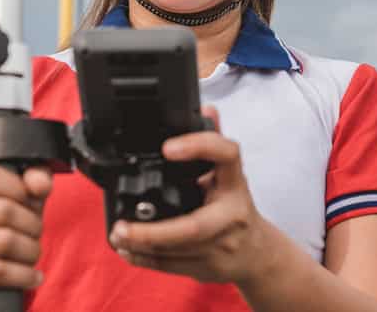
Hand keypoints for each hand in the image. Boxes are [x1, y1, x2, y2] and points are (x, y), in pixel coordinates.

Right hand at [0, 163, 51, 311]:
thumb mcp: (10, 202)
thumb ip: (30, 181)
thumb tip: (41, 184)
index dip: (18, 187)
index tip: (30, 202)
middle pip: (3, 210)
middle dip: (32, 224)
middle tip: (36, 234)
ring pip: (4, 241)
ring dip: (31, 250)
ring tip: (33, 254)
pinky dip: (23, 275)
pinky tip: (32, 277)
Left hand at [109, 106, 276, 285]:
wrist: (257, 253)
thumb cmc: (237, 208)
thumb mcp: (230, 174)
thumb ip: (213, 144)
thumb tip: (205, 109)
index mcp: (235, 182)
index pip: (226, 156)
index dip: (199, 148)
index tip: (168, 148)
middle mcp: (232, 214)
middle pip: (193, 226)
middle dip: (153, 232)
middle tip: (122, 226)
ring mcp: (222, 245)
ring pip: (178, 251)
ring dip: (142, 246)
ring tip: (118, 235)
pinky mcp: (210, 268)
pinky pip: (173, 266)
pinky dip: (146, 260)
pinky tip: (127, 250)